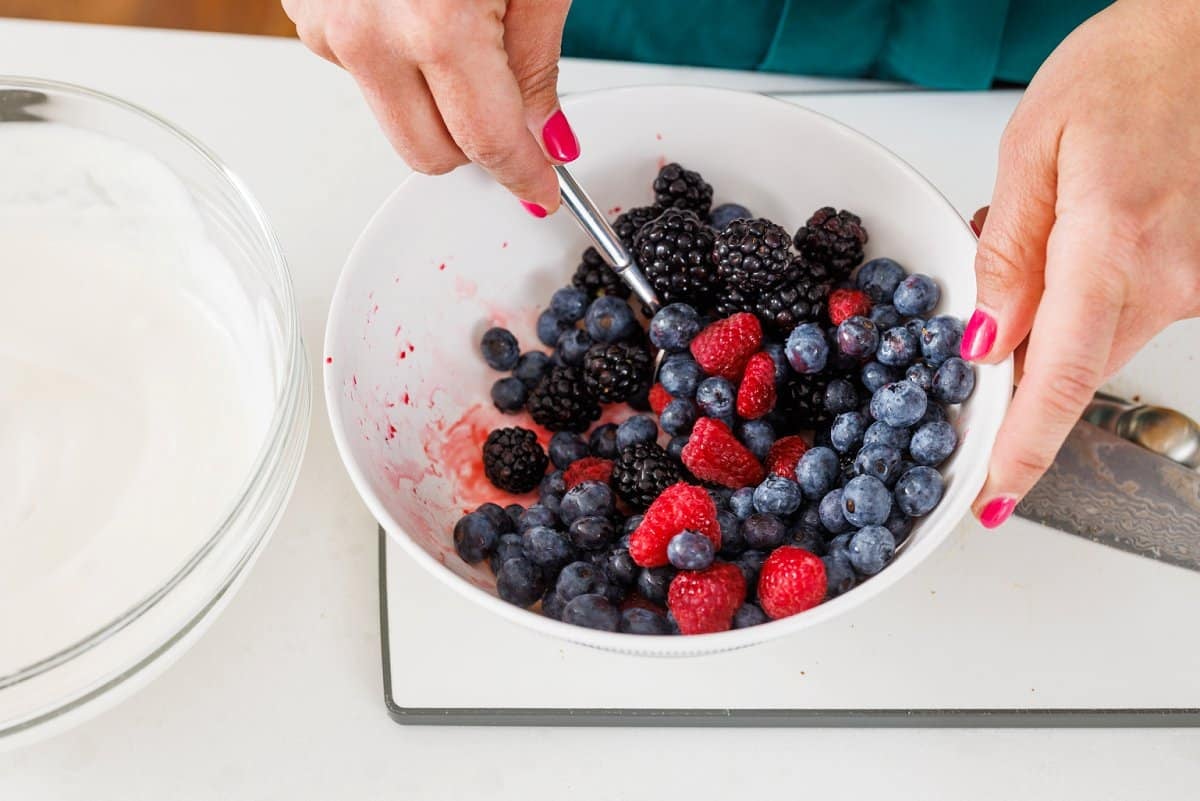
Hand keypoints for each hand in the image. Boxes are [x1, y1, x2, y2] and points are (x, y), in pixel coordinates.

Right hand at [282, 0, 574, 214]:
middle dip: (476, 143)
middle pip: (430, 153)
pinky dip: (392, 51)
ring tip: (453, 15)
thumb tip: (543, 135)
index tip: (541, 189)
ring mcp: (324, 20)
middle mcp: (367, 31)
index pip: (489, 142)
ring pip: (392, 115)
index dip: (525, 174)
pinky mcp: (302, 7)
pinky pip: (361, 66)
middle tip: (507, 93)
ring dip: (430, 94)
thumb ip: (536, 60)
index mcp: (436, 22)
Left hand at [964, 0, 1199, 526]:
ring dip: (1054, 321)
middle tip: (987, 307)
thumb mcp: (1035, 150)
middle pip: (1072, 368)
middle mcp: (1173, 277)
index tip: (992, 497)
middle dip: (1016, 363)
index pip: (1060, 379)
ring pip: (1101, 343)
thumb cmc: (1130, 72)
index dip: (1022, 448)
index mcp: (1115, 246)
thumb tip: (987, 342)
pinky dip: (1091, 298)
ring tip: (1046, 236)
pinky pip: (1133, 313)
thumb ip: (1008, 254)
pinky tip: (1081, 240)